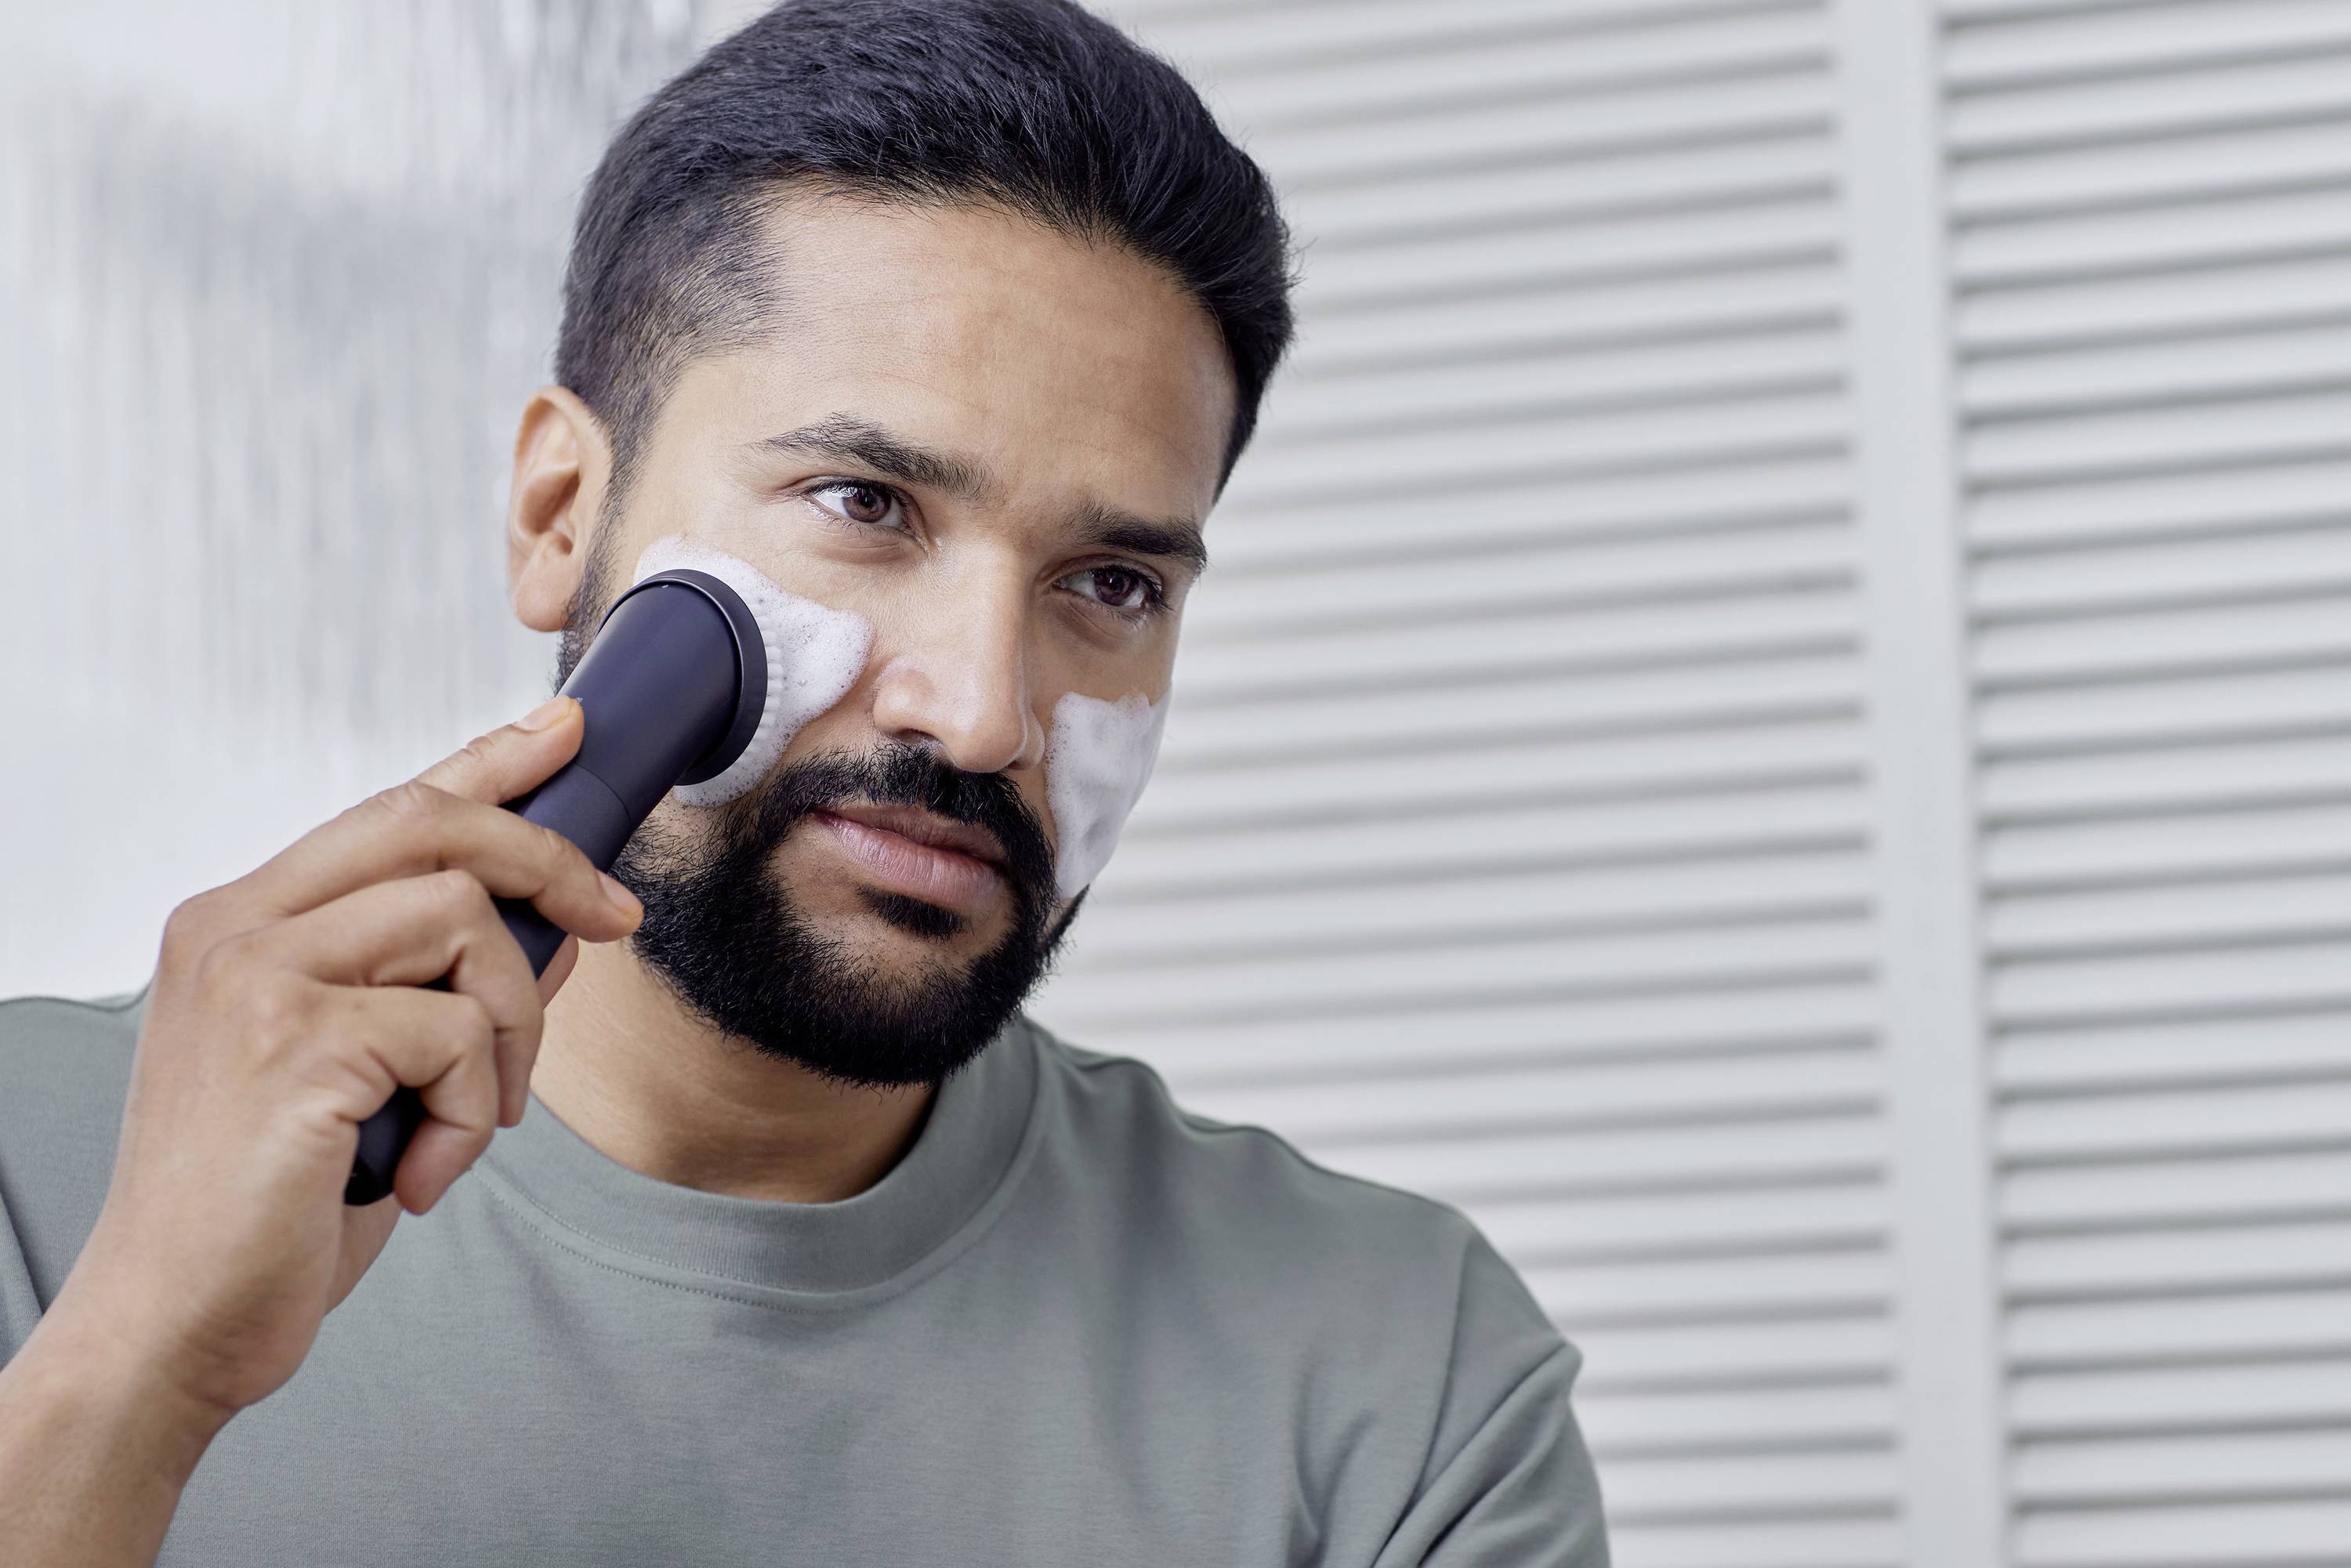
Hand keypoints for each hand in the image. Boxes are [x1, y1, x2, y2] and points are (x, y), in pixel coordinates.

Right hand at [50, 695, 642, 1425]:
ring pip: (465, 924)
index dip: (486, 763)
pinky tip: (423, 1169)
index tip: (562, 731)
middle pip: (433, 828)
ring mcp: (258, 979)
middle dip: (549, 861)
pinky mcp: (296, 1042)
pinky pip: (457, 1032)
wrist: (174, 1321)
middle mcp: (236, 930)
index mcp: (241, 926)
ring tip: (473, 1116)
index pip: (386, 809)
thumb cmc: (265, 1207)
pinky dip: (472, 1111)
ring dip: (510, 1030)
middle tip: (612, 920)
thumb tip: (560, 929)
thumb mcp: (370, 1079)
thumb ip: (443, 992)